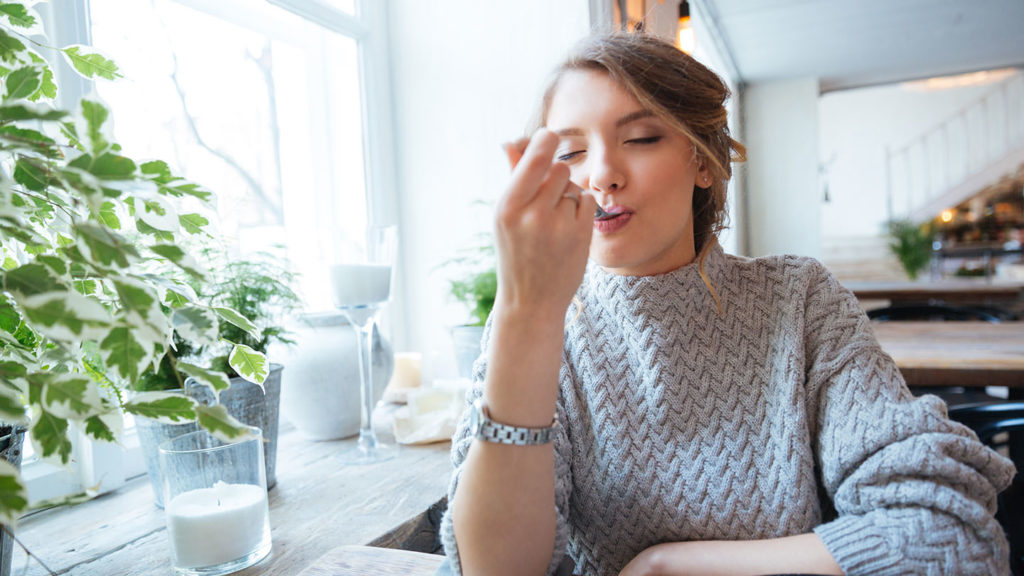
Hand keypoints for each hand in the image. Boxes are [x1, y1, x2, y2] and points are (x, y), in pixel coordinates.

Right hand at [494, 129, 595, 318]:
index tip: (548, 138)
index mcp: (507, 206)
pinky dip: (580, 209)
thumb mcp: (506, 217)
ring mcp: (557, 226)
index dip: (546, 140)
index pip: (537, 154)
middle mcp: (531, 214)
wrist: (530, 301)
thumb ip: (513, 176)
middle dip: (556, 175)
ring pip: (573, 185)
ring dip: (568, 194)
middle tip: (548, 194)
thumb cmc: (516, 253)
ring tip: (554, 218)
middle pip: (558, 167)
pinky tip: (568, 228)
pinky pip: (586, 202)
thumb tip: (512, 141)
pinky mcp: (579, 235)